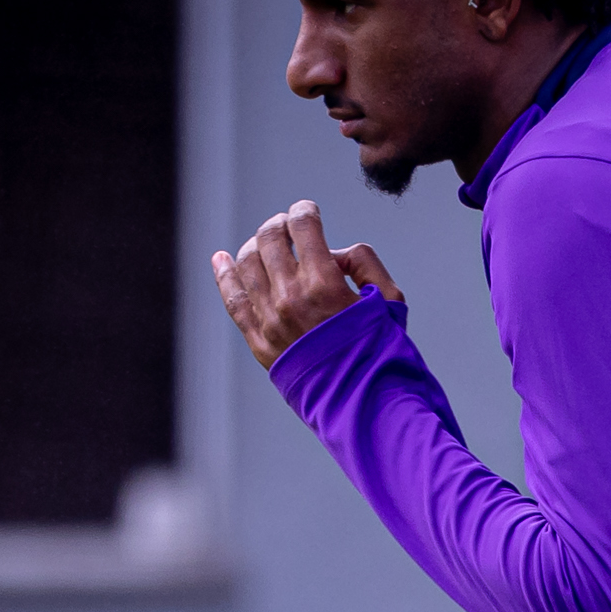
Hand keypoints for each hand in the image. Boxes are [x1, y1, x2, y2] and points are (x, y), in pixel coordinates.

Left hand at [211, 200, 405, 366]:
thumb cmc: (381, 351)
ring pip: (247, 262)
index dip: (305, 210)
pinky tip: (221, 259)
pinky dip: (224, 274)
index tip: (308, 210)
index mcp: (324, 282)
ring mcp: (270, 319)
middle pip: (270, 238)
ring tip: (267, 246)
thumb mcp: (390, 301)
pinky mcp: (259, 341)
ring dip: (256, 245)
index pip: (303, 225)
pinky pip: (233, 299)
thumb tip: (334, 252)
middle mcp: (290, 296)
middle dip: (280, 224)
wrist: (364, 401)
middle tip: (288, 226)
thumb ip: (365, 263)